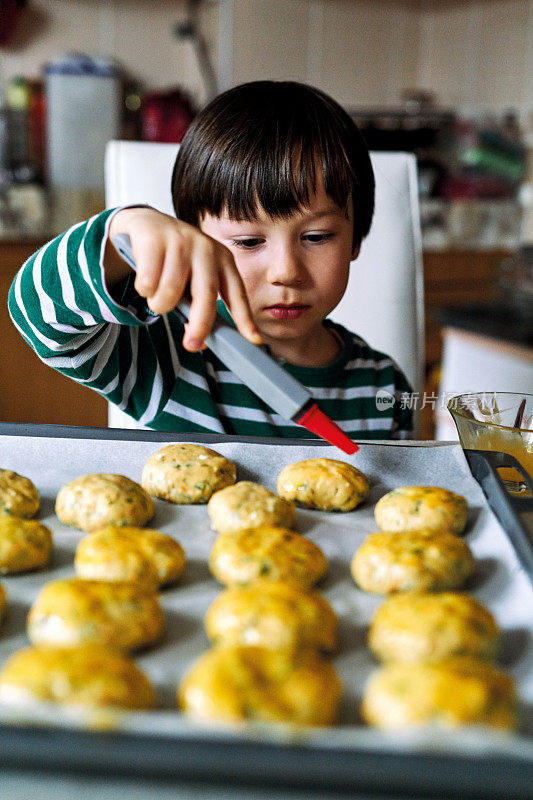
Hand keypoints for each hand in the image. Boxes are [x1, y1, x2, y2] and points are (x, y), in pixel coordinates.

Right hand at [106, 207, 261, 350]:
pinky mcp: (155, 239)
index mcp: (223, 259)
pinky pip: (148, 283)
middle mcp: (206, 249)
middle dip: (200, 325)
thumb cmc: (175, 259)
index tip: (254, 339)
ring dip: (159, 304)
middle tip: (191, 344)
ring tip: (157, 297)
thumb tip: (201, 341)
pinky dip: (144, 290)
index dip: (245, 318)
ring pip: (170, 292)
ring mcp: (181, 241)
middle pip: (206, 296)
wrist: (147, 223)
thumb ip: (200, 303)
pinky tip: (145, 280)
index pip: (237, 294)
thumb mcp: (195, 276)